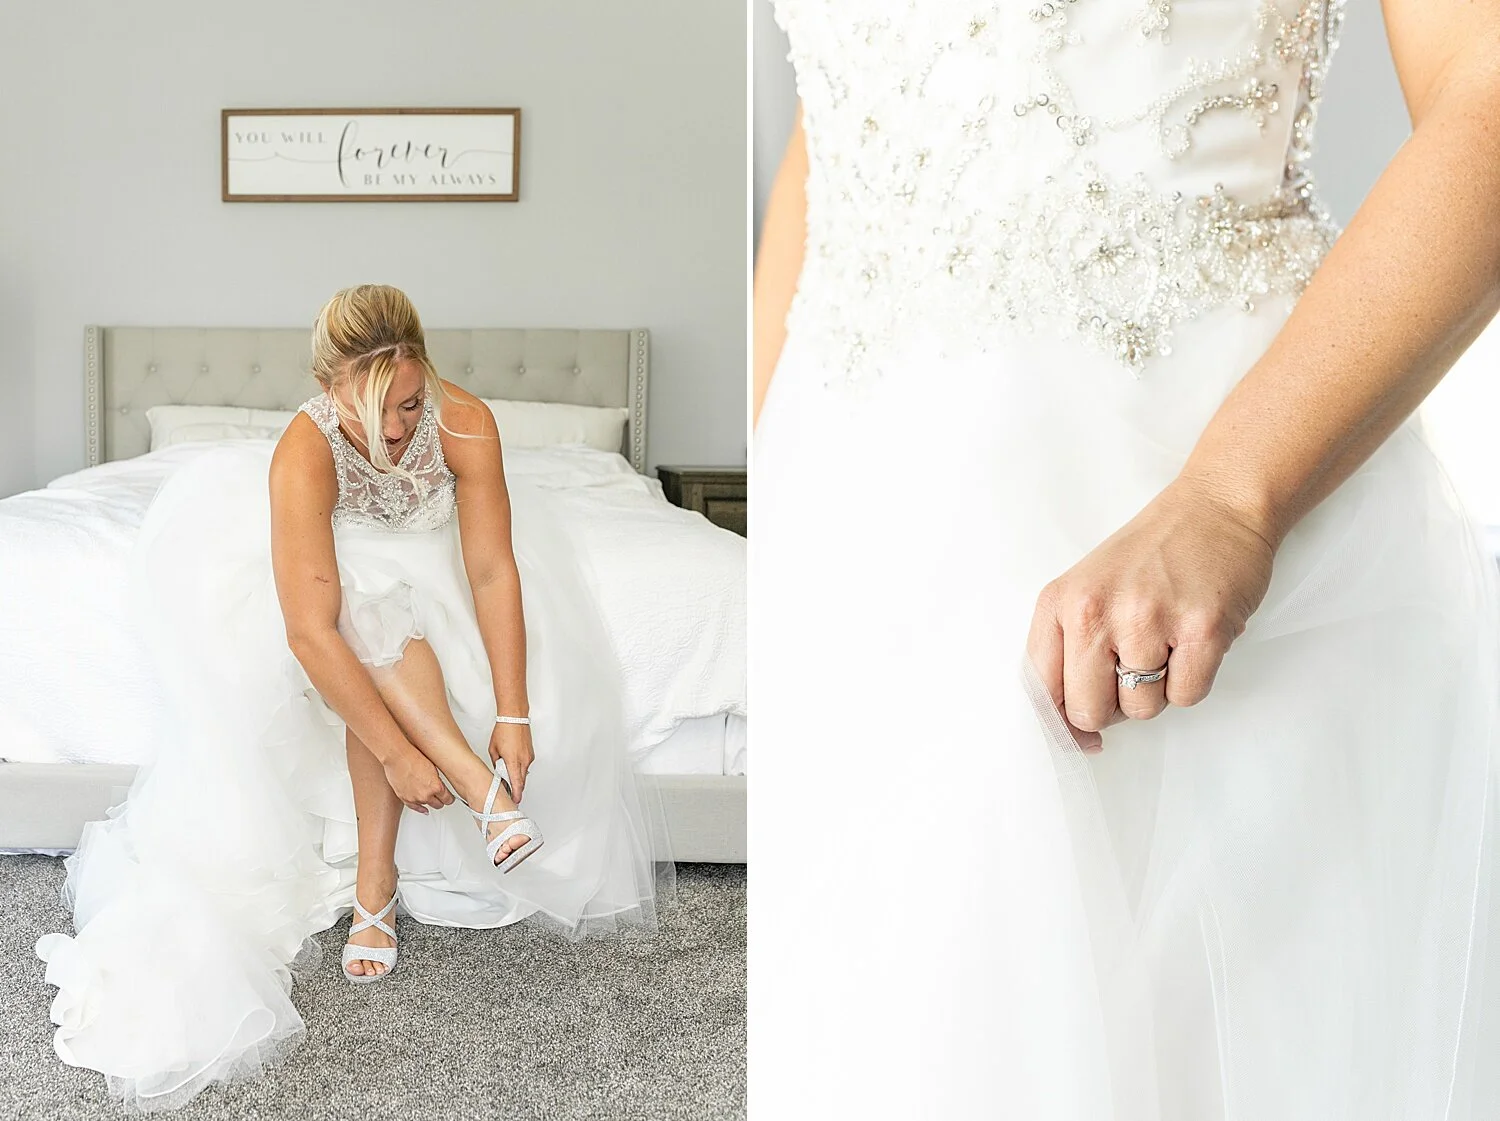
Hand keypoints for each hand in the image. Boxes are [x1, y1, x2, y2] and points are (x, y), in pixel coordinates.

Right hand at [382, 746, 454, 813]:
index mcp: (436, 787)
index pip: (448, 799)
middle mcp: (426, 795)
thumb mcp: (433, 768)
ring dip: (429, 801)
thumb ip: (438, 780)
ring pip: (427, 806)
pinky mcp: (405, 799)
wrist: (397, 757)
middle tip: (441, 797)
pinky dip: (420, 808)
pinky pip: (415, 808)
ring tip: (428, 793)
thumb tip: (440, 786)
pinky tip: (424, 809)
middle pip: (439, 805)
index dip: (449, 798)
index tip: (449, 797)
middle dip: (440, 800)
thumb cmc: (414, 758)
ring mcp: (415, 799)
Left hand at [489, 719, 535, 802]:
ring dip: (518, 778)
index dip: (516, 795)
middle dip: (517, 789)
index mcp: (513, 762)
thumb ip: (496, 763)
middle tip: (511, 795)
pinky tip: (514, 767)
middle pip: (521, 781)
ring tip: (510, 780)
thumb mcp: (493, 750)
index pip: (516, 784)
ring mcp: (529, 757)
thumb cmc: (503, 731)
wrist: (514, 718)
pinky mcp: (530, 753)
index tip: (514, 801)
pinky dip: (520, 769)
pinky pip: (526, 765)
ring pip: (524, 773)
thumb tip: (498, 770)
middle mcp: (524, 761)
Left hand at [1024, 474, 1276, 751]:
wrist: (1216, 507)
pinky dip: (1193, 680)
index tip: (1078, 733)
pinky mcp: (1200, 629)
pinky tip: (1193, 640)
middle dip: (1112, 708)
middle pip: (1087, 710)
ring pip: (1140, 709)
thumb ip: (1068, 648)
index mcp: (1060, 602)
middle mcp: (1095, 610)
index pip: (1040, 688)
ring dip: (1157, 691)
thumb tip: (1068, 726)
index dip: (1061, 721)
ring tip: (1167, 643)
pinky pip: (1186, 697)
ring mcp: (1147, 619)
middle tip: (1132, 673)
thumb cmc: (1152, 554)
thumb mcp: (1087, 589)